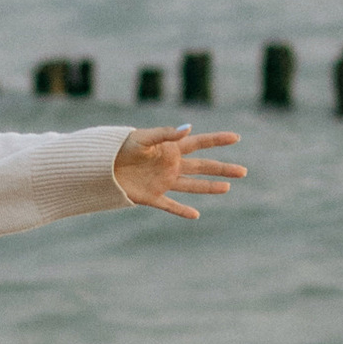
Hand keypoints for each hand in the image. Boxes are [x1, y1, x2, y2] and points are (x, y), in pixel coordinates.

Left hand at [112, 126, 245, 218]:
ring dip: (209, 187)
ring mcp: (163, 181)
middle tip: (243, 171)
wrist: (99, 165)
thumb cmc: (119, 147)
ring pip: (192, 185)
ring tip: (227, 188)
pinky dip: (181, 211)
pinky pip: (170, 205)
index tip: (236, 137)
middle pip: (202, 167)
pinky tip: (195, 215)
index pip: (200, 143)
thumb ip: (166, 134)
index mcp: (170, 148)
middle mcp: (170, 165)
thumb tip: (188, 128)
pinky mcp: (151, 197)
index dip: (217, 140)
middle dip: (223, 169)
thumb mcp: (143, 138)